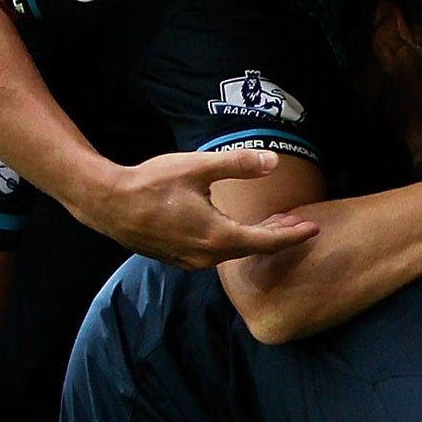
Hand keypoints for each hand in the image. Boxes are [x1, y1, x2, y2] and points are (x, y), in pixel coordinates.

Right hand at [76, 149, 321, 267]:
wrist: (107, 203)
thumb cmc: (150, 183)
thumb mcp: (198, 167)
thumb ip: (237, 164)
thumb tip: (272, 161)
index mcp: (218, 236)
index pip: (267, 241)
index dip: (293, 236)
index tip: (314, 229)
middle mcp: (207, 256)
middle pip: (253, 249)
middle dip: (278, 237)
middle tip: (297, 223)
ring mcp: (190, 261)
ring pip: (233, 252)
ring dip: (255, 238)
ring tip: (272, 223)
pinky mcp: (177, 258)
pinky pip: (215, 253)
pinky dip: (233, 241)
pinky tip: (234, 227)